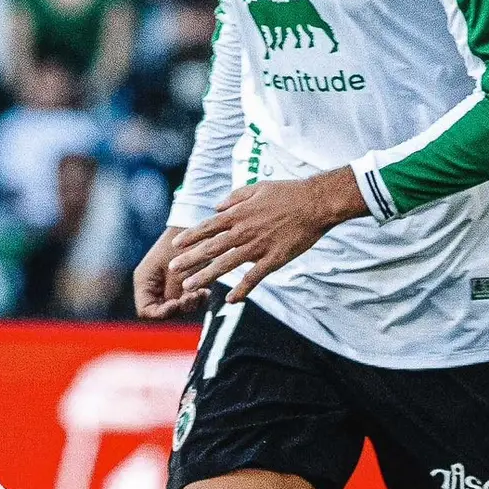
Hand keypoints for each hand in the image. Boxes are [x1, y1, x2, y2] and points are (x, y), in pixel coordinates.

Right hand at [135, 227, 199, 318]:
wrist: (196, 224)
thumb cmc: (185, 244)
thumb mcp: (178, 270)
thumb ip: (173, 292)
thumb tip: (174, 308)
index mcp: (144, 280)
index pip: (146, 310)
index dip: (161, 313)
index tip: (177, 304)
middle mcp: (153, 286)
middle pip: (161, 311)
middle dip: (179, 307)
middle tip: (194, 297)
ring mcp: (167, 285)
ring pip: (176, 307)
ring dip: (189, 304)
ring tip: (201, 293)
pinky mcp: (181, 284)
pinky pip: (185, 300)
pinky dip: (195, 298)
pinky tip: (205, 291)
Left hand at [168, 169, 368, 303]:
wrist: (316, 203)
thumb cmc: (287, 193)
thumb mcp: (257, 188)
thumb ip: (235, 198)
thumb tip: (217, 207)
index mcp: (238, 214)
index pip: (208, 227)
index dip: (190, 236)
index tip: (175, 245)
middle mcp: (243, 231)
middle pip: (211, 248)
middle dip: (190, 259)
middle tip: (172, 269)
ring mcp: (258, 247)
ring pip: (226, 264)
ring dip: (206, 276)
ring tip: (189, 286)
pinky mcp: (274, 259)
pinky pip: (254, 278)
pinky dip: (242, 290)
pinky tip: (231, 301)